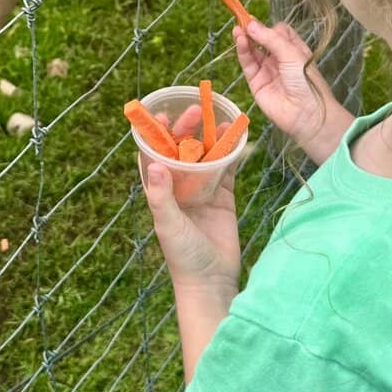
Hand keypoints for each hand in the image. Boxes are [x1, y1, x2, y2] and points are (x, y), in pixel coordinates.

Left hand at [144, 106, 240, 296]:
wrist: (212, 280)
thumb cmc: (183, 255)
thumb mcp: (168, 225)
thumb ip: (161, 197)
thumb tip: (155, 164)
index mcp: (161, 191)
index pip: (155, 155)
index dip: (156, 134)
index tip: (161, 115)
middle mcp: (180, 187)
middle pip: (182, 149)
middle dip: (186, 128)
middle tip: (196, 110)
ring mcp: (203, 190)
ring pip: (206, 154)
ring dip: (210, 136)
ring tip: (219, 117)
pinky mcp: (224, 196)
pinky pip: (227, 168)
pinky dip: (231, 152)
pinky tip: (237, 135)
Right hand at [235, 18, 352, 164]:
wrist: (306, 114)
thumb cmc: (306, 81)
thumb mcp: (292, 53)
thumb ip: (270, 38)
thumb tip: (251, 24)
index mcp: (294, 50)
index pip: (279, 32)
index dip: (269, 27)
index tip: (259, 21)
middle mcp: (280, 59)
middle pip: (263, 40)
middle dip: (254, 30)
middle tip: (243, 20)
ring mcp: (267, 70)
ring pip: (253, 50)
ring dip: (245, 39)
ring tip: (238, 29)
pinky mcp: (256, 82)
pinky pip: (248, 63)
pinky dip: (242, 51)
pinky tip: (240, 40)